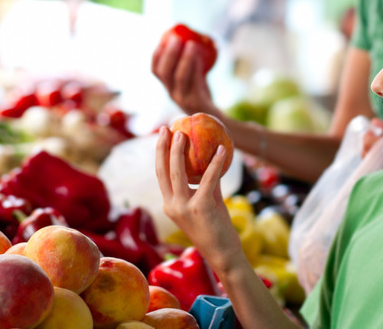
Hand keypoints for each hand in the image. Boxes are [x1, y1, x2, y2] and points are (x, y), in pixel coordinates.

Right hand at [151, 37, 218, 116]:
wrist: (215, 117)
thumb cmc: (203, 93)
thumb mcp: (194, 78)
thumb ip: (191, 63)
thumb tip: (193, 38)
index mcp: (169, 87)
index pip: (156, 71)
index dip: (156, 55)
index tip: (163, 40)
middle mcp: (172, 94)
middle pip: (164, 73)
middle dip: (169, 54)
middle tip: (177, 38)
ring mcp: (183, 99)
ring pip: (180, 77)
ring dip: (185, 58)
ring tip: (192, 43)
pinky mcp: (196, 102)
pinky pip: (195, 83)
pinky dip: (196, 67)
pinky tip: (201, 56)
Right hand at [155, 126, 241, 270]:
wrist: (223, 254)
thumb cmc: (216, 228)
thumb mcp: (208, 201)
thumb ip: (207, 182)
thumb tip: (213, 157)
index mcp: (169, 204)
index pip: (160, 174)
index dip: (159, 153)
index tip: (163, 135)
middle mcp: (172, 205)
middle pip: (163, 170)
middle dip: (162, 146)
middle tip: (167, 127)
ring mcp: (184, 207)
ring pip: (177, 172)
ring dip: (179, 150)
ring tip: (184, 133)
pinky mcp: (201, 207)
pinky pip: (208, 179)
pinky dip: (215, 162)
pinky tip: (221, 149)